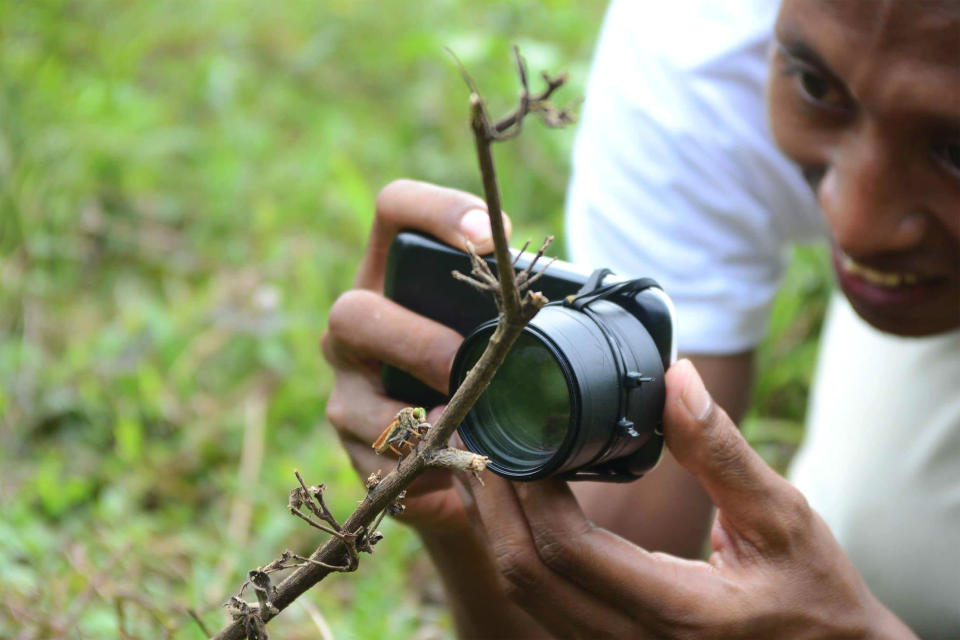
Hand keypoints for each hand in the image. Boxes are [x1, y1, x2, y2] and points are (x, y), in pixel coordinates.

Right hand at [322, 179, 510, 533]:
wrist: (462, 450)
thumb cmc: (488, 368)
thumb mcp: (500, 328)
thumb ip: (518, 311)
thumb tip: (582, 308)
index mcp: (396, 271)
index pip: (396, 209)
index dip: (436, 213)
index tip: (490, 238)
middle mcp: (357, 321)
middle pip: (353, 311)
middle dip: (417, 344)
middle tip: (465, 367)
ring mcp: (347, 382)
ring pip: (357, 397)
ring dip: (419, 419)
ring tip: (467, 432)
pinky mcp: (352, 441)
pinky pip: (375, 456)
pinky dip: (421, 463)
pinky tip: (453, 467)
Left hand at [457, 359, 916, 638]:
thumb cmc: (811, 592)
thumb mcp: (782, 517)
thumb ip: (722, 452)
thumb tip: (675, 377)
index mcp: (678, 614)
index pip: (569, 549)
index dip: (530, 488)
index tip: (521, 431)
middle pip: (527, 574)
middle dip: (493, 502)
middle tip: (480, 436)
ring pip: (524, 594)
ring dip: (495, 526)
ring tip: (484, 463)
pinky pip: (541, 603)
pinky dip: (517, 552)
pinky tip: (513, 509)